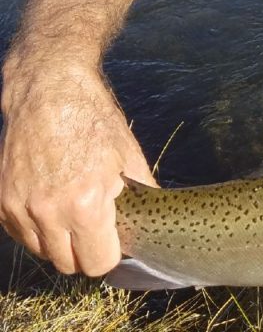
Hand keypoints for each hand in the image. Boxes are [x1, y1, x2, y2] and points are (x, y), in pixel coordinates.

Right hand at [0, 65, 155, 275]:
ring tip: (73, 211)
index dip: (110, 253)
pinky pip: (20, 234)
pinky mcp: (1, 201)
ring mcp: (19, 207)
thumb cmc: (93, 120)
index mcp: (86, 204)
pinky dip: (36, 228)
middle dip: (85, 251)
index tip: (115, 240)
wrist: (49, 92)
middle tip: (96, 227)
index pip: (98, 262)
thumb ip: (143, 195)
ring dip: (59, 241)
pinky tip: (51, 203)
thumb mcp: (129, 156)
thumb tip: (153, 220)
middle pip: (67, 264)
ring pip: (42, 252)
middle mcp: (48, 212)